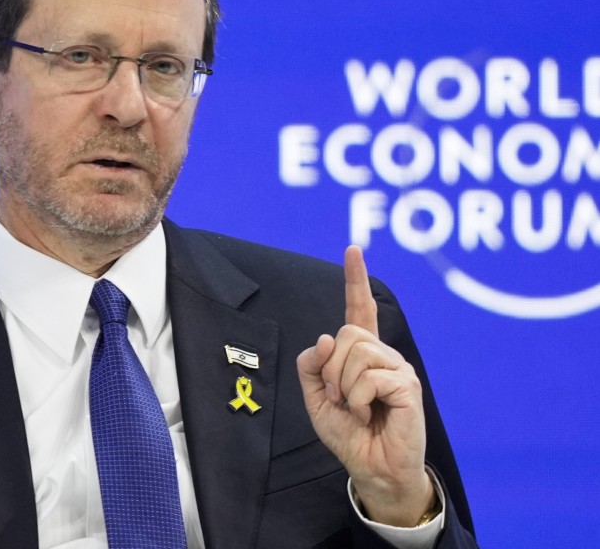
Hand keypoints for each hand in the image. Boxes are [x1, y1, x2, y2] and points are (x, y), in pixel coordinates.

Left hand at [296, 246, 434, 526]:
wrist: (371, 468)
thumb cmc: (349, 434)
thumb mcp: (315, 398)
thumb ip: (310, 367)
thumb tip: (324, 338)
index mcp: (362, 353)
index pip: (359, 309)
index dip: (355, 279)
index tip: (353, 249)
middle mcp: (383, 354)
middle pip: (346, 334)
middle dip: (330, 369)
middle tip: (338, 398)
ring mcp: (398, 368)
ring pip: (356, 354)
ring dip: (343, 387)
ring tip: (355, 408)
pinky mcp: (407, 386)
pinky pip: (368, 378)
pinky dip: (358, 399)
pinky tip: (370, 414)